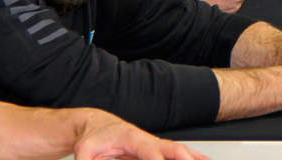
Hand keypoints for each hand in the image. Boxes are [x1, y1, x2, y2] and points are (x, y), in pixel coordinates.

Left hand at [73, 108, 210, 158]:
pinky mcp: (158, 151)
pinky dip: (196, 157)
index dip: (158, 158)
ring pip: (181, 152)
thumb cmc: (93, 139)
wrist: (98, 126)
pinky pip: (180, 155)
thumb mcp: (84, 151)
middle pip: (172, 149)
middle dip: (186, 158)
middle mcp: (148, 140)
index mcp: (131, 138)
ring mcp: (156, 145)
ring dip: (197, 158)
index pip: (149, 149)